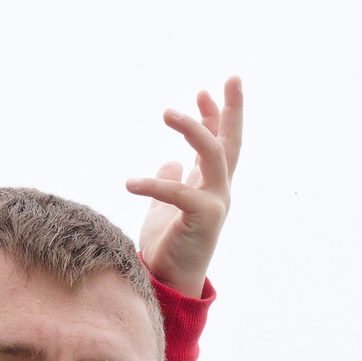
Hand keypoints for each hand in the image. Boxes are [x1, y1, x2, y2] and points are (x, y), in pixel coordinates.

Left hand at [128, 78, 241, 296]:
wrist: (169, 282)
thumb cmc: (168, 246)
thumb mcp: (165, 207)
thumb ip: (171, 182)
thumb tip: (170, 162)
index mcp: (210, 185)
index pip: (218, 143)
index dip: (214, 116)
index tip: (205, 90)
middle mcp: (219, 190)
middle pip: (231, 142)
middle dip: (231, 109)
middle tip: (230, 78)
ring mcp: (215, 203)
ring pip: (212, 154)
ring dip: (193, 129)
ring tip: (167, 111)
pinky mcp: (204, 219)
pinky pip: (180, 191)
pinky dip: (154, 184)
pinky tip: (130, 183)